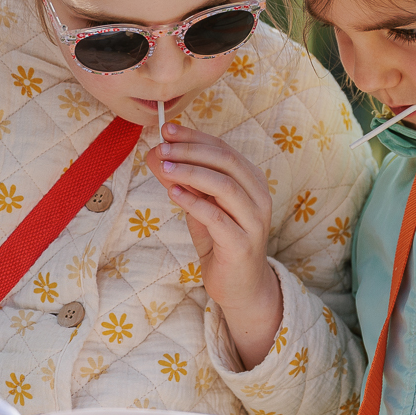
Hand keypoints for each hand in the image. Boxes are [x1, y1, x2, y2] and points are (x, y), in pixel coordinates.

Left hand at [147, 121, 282, 366]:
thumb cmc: (221, 241)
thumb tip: (156, 155)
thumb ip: (184, 182)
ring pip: (224, 185)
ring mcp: (254, 220)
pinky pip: (217, 216)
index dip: (195, 137)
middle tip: (162, 147)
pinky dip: (194, 201)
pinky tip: (173, 192)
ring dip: (190, 172)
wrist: (240, 285)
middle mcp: (259, 196)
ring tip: (164, 167)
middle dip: (191, 150)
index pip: (224, 149)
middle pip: (226, 161)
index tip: (167, 130)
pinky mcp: (241, 243)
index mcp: (252, 181)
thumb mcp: (200, 207)